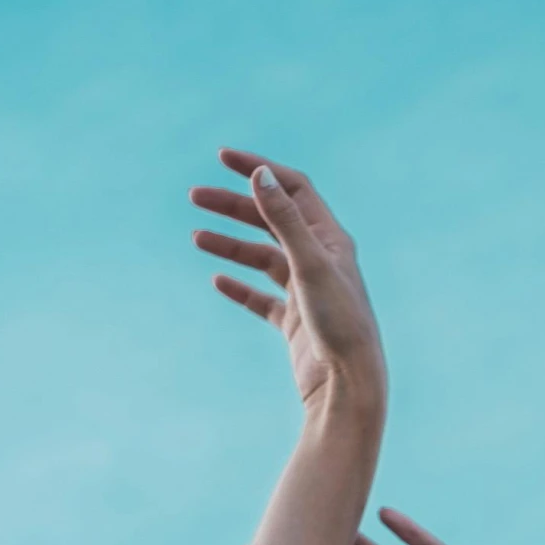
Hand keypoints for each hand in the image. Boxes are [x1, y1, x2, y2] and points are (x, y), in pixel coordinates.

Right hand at [190, 149, 386, 415]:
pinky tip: (218, 282)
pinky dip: (240, 288)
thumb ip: (283, 219)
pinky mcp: (295, 324)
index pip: (293, 189)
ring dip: (231, 246)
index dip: (260, 170)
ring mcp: (306, 293)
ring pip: (262, 259)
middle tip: (196, 197)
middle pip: (271, 221)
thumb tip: (259, 174)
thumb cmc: (338, 324)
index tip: (223, 159)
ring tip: (197, 238)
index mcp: (330, 240)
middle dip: (234, 206)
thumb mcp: (309, 265)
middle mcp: (320, 261)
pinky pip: (262, 300)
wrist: (348, 385)